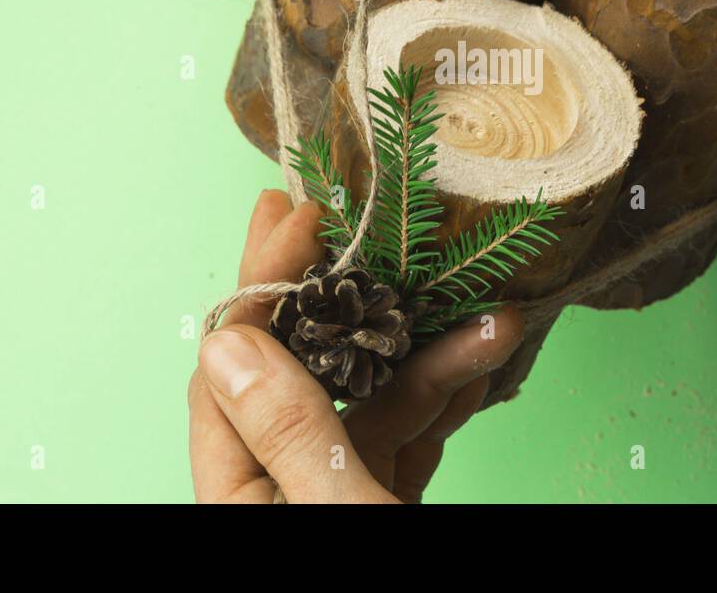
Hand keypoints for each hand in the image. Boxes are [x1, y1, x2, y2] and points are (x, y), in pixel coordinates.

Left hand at [188, 190, 524, 501]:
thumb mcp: (335, 507)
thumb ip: (288, 430)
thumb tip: (228, 343)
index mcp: (244, 491)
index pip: (236, 366)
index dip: (264, 284)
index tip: (300, 217)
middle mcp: (282, 482)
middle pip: (297, 364)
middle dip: (324, 288)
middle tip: (331, 209)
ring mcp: (336, 488)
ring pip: (372, 397)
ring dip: (428, 354)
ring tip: (488, 316)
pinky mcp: (385, 498)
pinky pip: (411, 432)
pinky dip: (445, 397)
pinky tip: (481, 359)